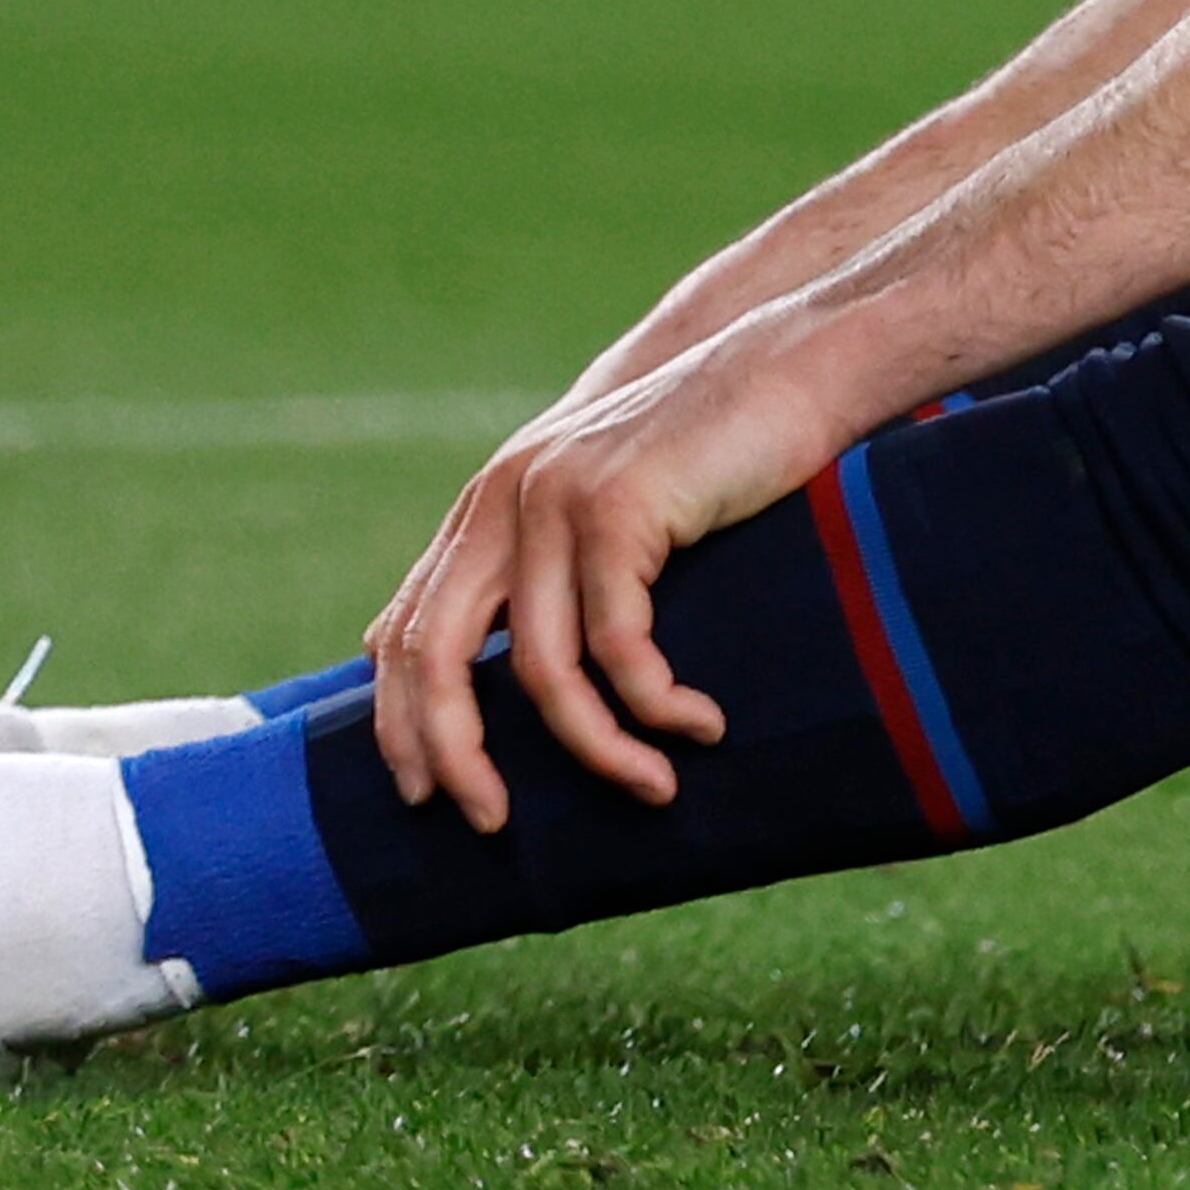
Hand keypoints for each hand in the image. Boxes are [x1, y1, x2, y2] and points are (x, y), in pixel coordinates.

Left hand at [362, 311, 858, 832]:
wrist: (787, 364)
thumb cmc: (714, 451)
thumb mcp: (608, 507)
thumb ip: (553, 568)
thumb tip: (525, 677)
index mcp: (488, 508)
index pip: (404, 632)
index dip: (402, 724)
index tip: (427, 797)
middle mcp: (503, 500)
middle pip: (438, 659)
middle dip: (454, 756)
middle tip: (494, 825)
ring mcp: (556, 500)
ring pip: (542, 671)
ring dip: (597, 750)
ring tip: (654, 789)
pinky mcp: (620, 508)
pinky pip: (620, 645)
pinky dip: (657, 704)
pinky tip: (702, 726)